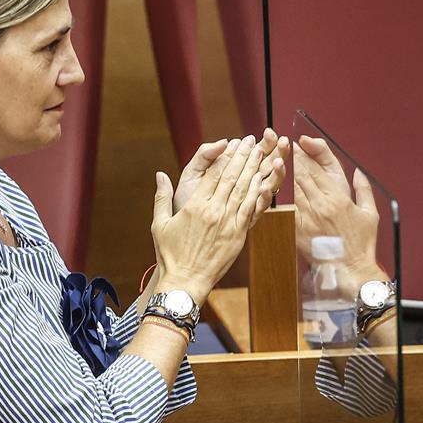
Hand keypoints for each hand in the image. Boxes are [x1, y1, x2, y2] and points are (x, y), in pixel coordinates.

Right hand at [150, 133, 287, 296]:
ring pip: (244, 190)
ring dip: (253, 169)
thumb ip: (161, 197)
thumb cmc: (170, 254)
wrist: (185, 281)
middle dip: (243, 156)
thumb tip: (159, 174)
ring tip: (260, 153)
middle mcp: (214, 211)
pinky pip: (250, 209)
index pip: (214, 173)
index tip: (233, 142)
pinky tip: (263, 180)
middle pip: (232, 177)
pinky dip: (257, 193)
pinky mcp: (238, 235)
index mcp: (195, 206)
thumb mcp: (159, 223)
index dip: (226, 156)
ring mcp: (228, 223)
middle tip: (251, 140)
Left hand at [176, 129, 284, 211]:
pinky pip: (259, 209)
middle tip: (284, 142)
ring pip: (269, 186)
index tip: (269, 132)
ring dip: (276, 174)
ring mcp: (246, 202)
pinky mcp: (244, 219)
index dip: (266, 143)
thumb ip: (206, 155)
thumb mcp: (193, 172)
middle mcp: (245, 186)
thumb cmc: (186, 199)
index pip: (257, 152)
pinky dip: (263, 199)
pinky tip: (265, 189)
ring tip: (278, 162)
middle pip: (268, 167)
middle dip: (278, 154)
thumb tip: (225, 141)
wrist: (179, 228)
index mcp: (235, 171)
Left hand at [292, 135, 381, 286]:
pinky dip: (281, 198)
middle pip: (302, 177)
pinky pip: (287, 210)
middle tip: (284, 148)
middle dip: (293, 161)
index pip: (318, 172)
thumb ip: (363, 189)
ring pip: (292, 190)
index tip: (298, 146)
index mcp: (338, 199)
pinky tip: (274, 189)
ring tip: (278, 162)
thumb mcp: (370, 214)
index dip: (306, 157)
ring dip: (285, 176)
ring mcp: (307, 219)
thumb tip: (358, 172)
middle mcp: (321, 206)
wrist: (349, 269)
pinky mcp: (298, 231)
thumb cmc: (362, 243)